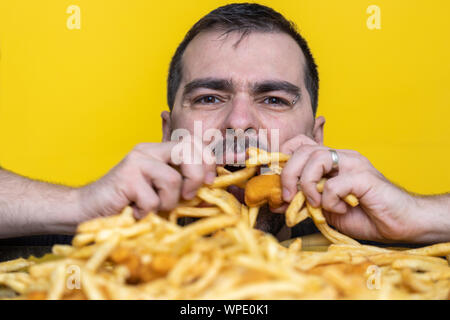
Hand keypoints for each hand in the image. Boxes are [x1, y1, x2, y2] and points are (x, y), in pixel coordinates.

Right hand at [76, 141, 215, 220]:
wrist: (89, 208)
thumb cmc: (130, 202)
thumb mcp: (161, 192)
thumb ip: (183, 186)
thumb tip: (211, 190)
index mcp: (159, 150)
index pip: (192, 142)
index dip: (208, 160)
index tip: (209, 181)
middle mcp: (147, 150)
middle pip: (187, 151)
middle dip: (195, 177)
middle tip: (188, 196)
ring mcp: (136, 161)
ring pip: (172, 180)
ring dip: (167, 202)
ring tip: (152, 207)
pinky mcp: (126, 177)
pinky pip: (153, 199)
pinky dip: (147, 212)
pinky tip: (135, 211)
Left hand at [279, 135, 423, 242]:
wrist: (400, 223)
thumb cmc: (365, 215)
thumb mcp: (325, 209)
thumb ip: (303, 201)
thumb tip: (276, 201)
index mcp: (330, 161)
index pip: (299, 144)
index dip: (282, 158)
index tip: (275, 180)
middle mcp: (341, 157)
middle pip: (302, 149)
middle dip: (287, 173)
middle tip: (287, 196)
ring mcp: (353, 164)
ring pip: (316, 158)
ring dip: (307, 184)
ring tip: (315, 202)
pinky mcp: (364, 177)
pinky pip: (335, 183)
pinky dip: (330, 200)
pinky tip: (341, 209)